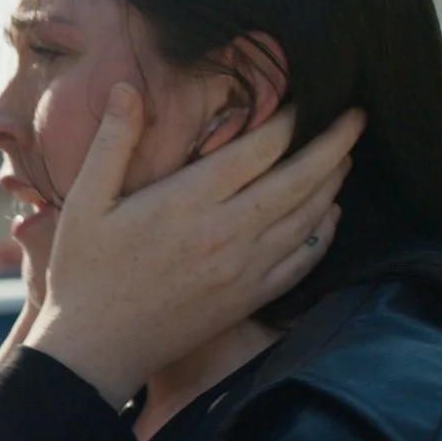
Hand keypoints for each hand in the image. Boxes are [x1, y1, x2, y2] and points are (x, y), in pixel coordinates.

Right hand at [22, 85, 359, 405]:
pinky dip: (324, 233)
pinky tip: (330, 215)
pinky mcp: (248, 298)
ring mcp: (243, 269)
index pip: (260, 149)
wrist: (95, 352)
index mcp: (188, 202)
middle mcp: (226, 233)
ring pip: (308, 218)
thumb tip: (128, 88)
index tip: (306, 97)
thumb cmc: (84, 273)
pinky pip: (302, 260)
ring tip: (346, 156)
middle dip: (335, 144)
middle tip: (358, 116)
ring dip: (333, 183)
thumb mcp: (84, 202)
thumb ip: (112, 143)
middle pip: (300, 180)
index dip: (291, 120)